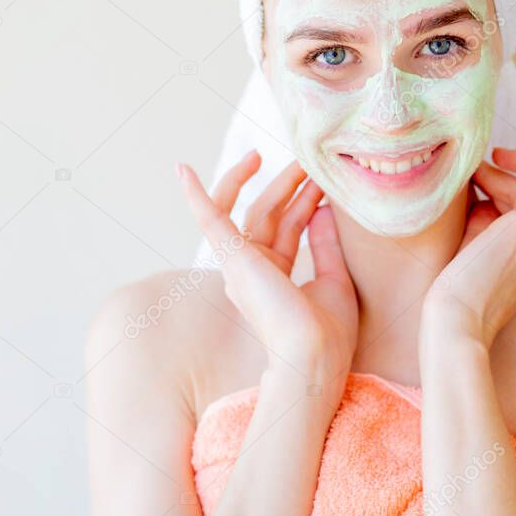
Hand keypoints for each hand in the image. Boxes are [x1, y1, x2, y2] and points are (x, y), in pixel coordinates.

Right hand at [177, 150, 357, 398]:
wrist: (312, 356)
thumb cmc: (327, 332)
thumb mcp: (334, 280)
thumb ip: (327, 246)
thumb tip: (325, 211)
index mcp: (275, 280)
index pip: (289, 230)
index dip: (306, 204)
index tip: (323, 182)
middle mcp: (253, 271)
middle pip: (272, 216)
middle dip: (292, 188)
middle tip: (310, 163)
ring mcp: (240, 264)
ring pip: (252, 209)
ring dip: (274, 182)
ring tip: (298, 159)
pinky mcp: (231, 257)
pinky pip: (208, 218)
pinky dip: (195, 194)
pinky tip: (181, 169)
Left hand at [423, 147, 515, 349]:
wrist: (454, 321)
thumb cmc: (450, 296)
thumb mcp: (467, 252)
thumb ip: (479, 223)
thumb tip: (476, 183)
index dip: (499, 193)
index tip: (473, 184)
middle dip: (499, 181)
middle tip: (471, 174)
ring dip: (503, 174)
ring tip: (475, 171)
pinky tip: (504, 156)